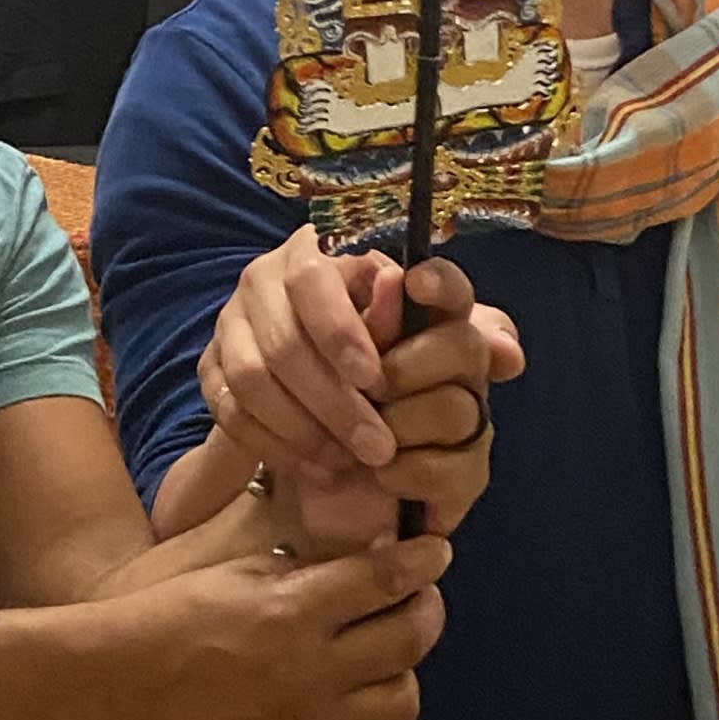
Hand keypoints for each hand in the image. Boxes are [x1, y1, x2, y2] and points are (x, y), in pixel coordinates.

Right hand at [126, 532, 452, 719]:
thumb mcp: (240, 568)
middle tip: (419, 596)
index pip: (384, 580)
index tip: (435, 552)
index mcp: (293, 610)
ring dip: (410, 672)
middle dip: (426, 609)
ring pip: (400, 705)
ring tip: (398, 651)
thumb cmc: (175, 610)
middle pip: (406, 641)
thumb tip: (365, 561)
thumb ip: (306, 567)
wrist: (123, 677)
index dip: (422, 562)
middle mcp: (310, 671)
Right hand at [201, 231, 522, 520]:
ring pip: (249, 380)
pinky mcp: (209, 370)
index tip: (379, 381)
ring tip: (346, 462)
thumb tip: (508, 353)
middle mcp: (260, 281)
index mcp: (312, 252)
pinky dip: (270, 443)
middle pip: (281, 341)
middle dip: (332, 402)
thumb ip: (470, 333)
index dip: (342, 333)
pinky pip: (228, 411)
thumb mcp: (433, 327)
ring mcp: (228, 325)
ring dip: (301, 428)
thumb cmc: (390, 337)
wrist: (329, 361)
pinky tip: (312, 467)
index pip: (313, 282)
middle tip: (376, 448)